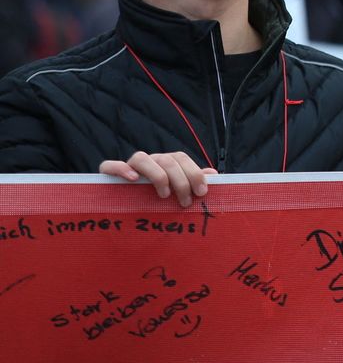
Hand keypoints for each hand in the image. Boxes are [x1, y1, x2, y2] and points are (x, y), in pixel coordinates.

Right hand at [99, 152, 215, 207]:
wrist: (121, 205)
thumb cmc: (155, 199)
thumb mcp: (175, 191)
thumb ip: (191, 181)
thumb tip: (213, 174)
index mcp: (165, 162)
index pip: (181, 158)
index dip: (194, 173)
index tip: (201, 192)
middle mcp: (149, 161)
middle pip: (167, 160)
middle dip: (181, 181)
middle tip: (185, 202)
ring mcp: (129, 166)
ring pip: (142, 158)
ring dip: (157, 175)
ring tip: (164, 195)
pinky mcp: (109, 174)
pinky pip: (111, 166)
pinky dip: (122, 169)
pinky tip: (133, 180)